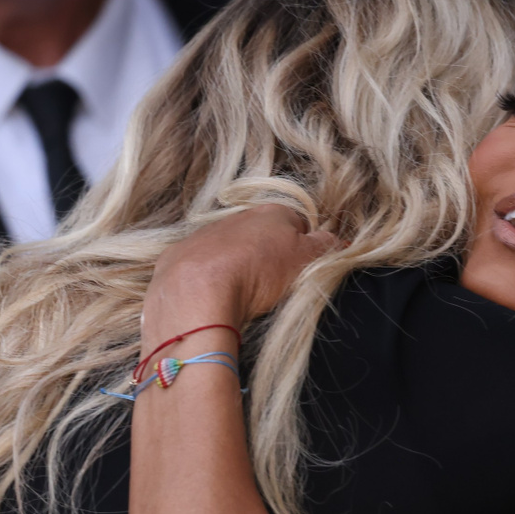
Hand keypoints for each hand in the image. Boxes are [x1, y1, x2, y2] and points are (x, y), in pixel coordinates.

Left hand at [146, 205, 340, 342]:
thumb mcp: (306, 262)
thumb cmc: (258, 274)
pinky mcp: (176, 258)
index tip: (299, 272)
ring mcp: (202, 236)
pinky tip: (210, 300)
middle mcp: (235, 217)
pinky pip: (197, 267)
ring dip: (234, 267)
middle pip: (260, 236)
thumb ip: (326, 248)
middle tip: (271, 288)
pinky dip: (204, 280)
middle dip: (266, 257)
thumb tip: (338, 241)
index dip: (303, 249)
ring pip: (227, 250)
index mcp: (271, 213)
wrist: (197, 293)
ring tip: (240, 297)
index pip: (298, 225)